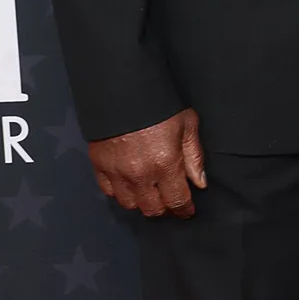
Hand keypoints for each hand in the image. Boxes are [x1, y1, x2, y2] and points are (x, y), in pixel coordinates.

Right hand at [89, 109, 206, 217]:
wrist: (123, 88)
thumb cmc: (161, 106)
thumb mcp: (187, 125)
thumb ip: (194, 157)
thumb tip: (200, 183)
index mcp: (165, 165)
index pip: (177, 201)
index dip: (184, 210)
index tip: (187, 211)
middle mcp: (140, 175)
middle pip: (152, 209)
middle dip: (164, 208)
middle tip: (169, 200)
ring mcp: (116, 172)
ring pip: (129, 204)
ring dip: (141, 202)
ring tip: (148, 192)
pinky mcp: (98, 165)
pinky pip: (108, 191)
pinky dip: (119, 191)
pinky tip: (127, 183)